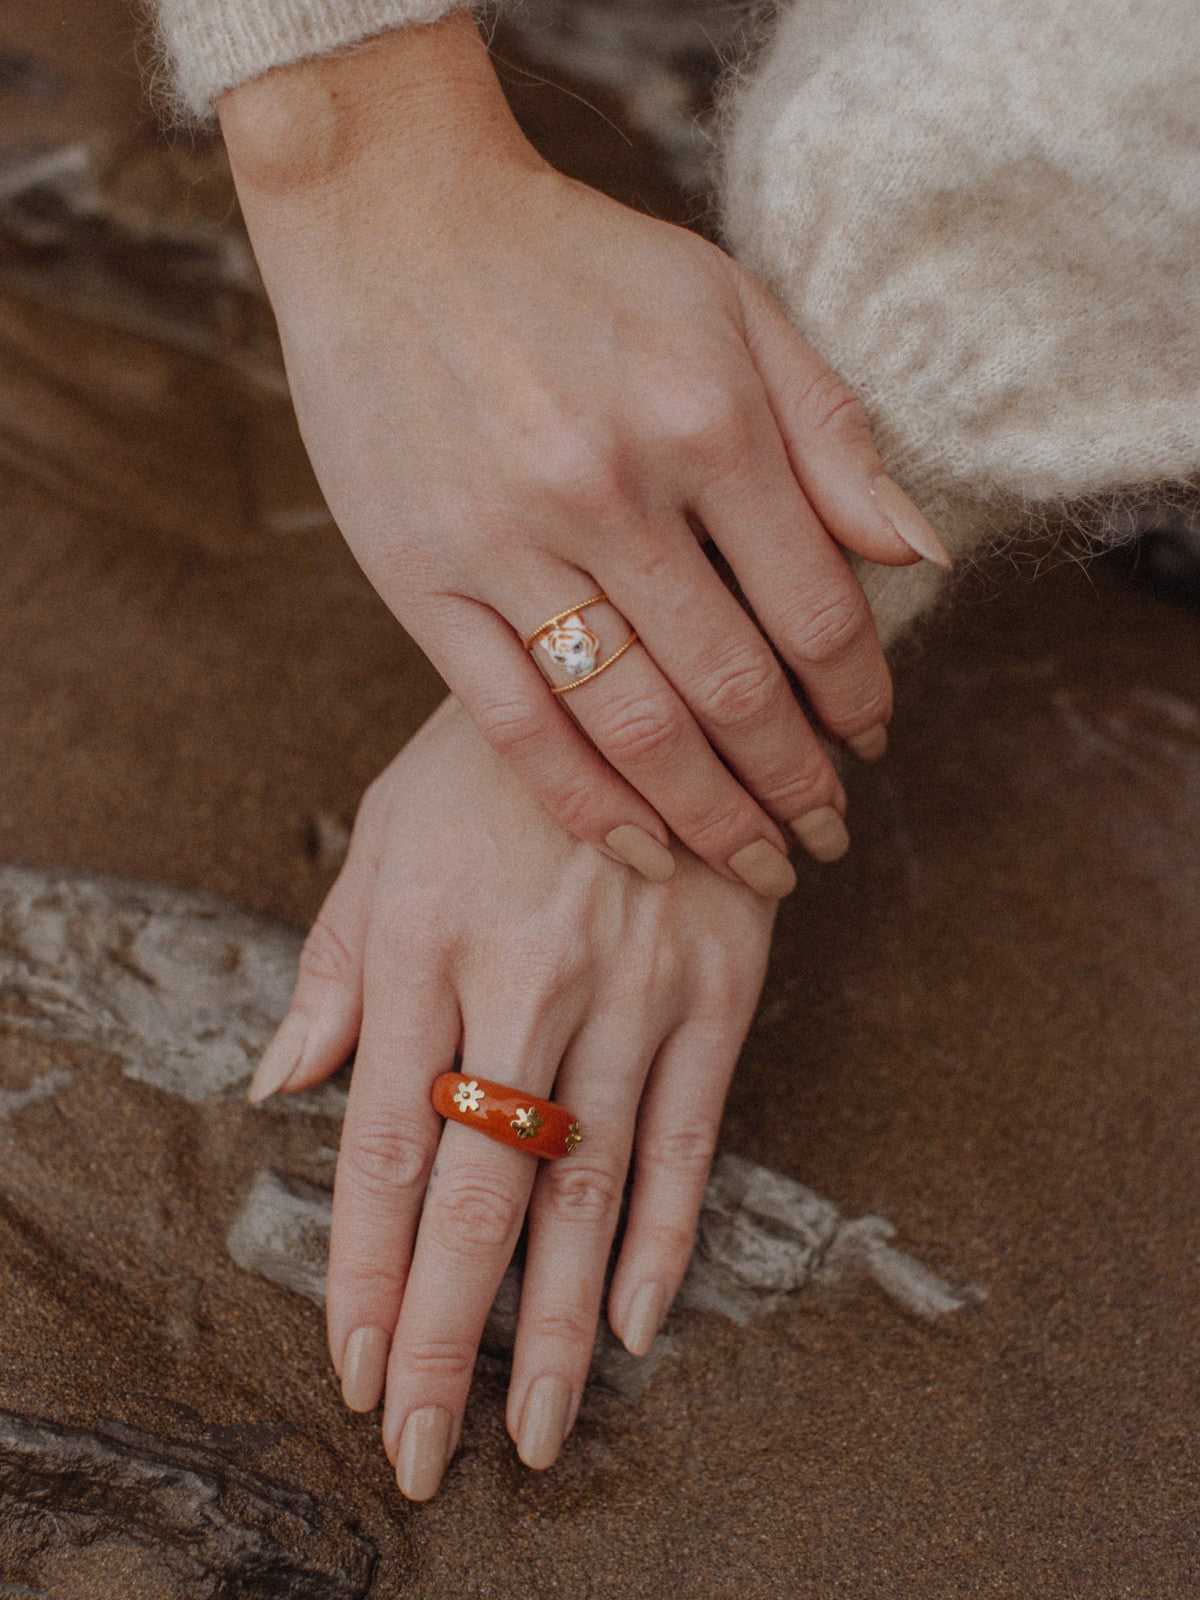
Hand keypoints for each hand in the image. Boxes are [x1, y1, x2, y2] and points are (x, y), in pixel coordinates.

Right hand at [220, 16, 950, 896]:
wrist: (392, 217)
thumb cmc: (578, 261)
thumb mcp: (731, 305)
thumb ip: (832, 431)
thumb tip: (916, 557)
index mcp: (708, 419)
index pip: (815, 610)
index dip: (857, 697)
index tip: (871, 744)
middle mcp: (612, 489)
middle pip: (733, 690)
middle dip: (795, 784)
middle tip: (824, 837)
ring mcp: (507, 544)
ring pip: (631, 726)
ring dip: (707, 815)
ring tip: (755, 866)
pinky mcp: (420, 580)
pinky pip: (513, 724)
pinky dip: (582, 801)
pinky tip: (636, 847)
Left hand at [248, 696, 775, 1496]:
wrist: (649, 670)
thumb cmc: (493, 760)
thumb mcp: (388, 832)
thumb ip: (335, 963)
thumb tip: (280, 1085)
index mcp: (426, 942)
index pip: (386, 1143)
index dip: (368, 1268)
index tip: (358, 1368)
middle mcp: (525, 981)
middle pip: (479, 1191)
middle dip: (448, 1332)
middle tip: (429, 1449)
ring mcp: (631, 989)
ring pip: (586, 1186)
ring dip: (552, 1320)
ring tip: (531, 1428)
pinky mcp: (718, 988)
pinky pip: (689, 1132)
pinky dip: (663, 1233)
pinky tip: (632, 1319)